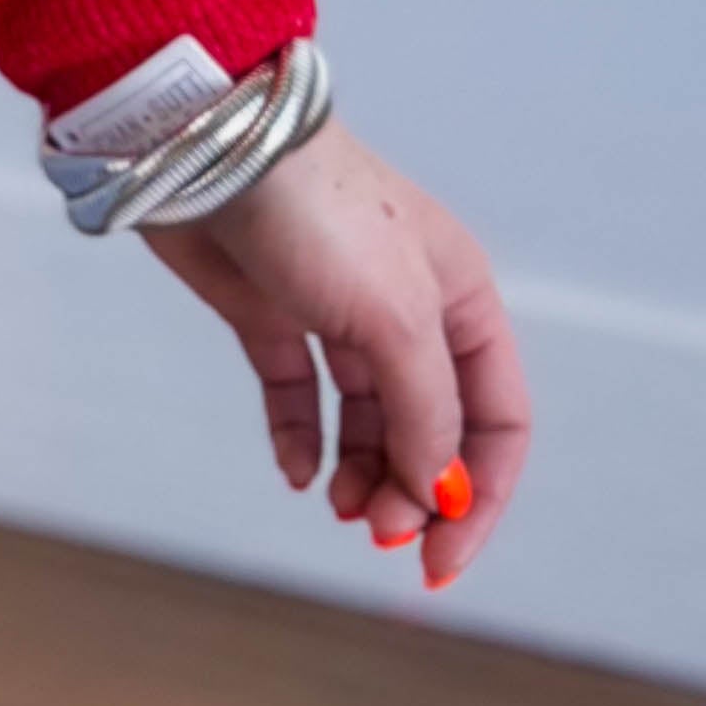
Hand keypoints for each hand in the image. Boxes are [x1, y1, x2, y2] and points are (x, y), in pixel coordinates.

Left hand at [142, 116, 529, 587]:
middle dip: (413, 490)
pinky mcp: (270, 311)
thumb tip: (441, 494)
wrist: (209, 146)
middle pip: (432, 427)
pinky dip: (301, 439)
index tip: (443, 560)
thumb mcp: (398, 319)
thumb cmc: (318, 212)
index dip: (481, 495)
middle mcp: (407, 308)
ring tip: (337, 504)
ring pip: (368, 418)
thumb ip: (426, 413)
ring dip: (362, 472)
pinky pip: (299, 393)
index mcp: (460, 300)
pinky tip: (295, 472)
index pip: (497, 419)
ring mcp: (336, 309)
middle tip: (375, 532)